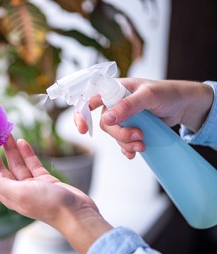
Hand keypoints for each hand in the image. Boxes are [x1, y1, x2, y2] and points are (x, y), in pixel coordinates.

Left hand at [0, 136, 111, 253]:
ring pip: (16, 163)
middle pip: (0, 168)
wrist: (76, 212)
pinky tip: (22, 141)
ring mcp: (31, 185)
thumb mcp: (20, 193)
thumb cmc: (48, 205)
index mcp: (7, 195)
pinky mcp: (43, 180)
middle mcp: (16, 190)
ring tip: (4, 132)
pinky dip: (26, 153)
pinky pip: (31, 164)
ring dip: (10, 149)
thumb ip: (1, 183)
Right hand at [75, 78, 213, 158]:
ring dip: (126, 142)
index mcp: (114, 89)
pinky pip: (121, 143)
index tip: (83, 130)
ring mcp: (122, 117)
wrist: (184, 106)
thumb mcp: (149, 95)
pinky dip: (128, 149)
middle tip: (138, 135)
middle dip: (119, 134)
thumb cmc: (167, 93)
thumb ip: (128, 105)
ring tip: (143, 144)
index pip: (89, 99)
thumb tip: (107, 118)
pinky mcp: (130, 128)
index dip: (82, 114)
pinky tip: (136, 151)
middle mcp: (115, 103)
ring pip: (113, 135)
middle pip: (104, 123)